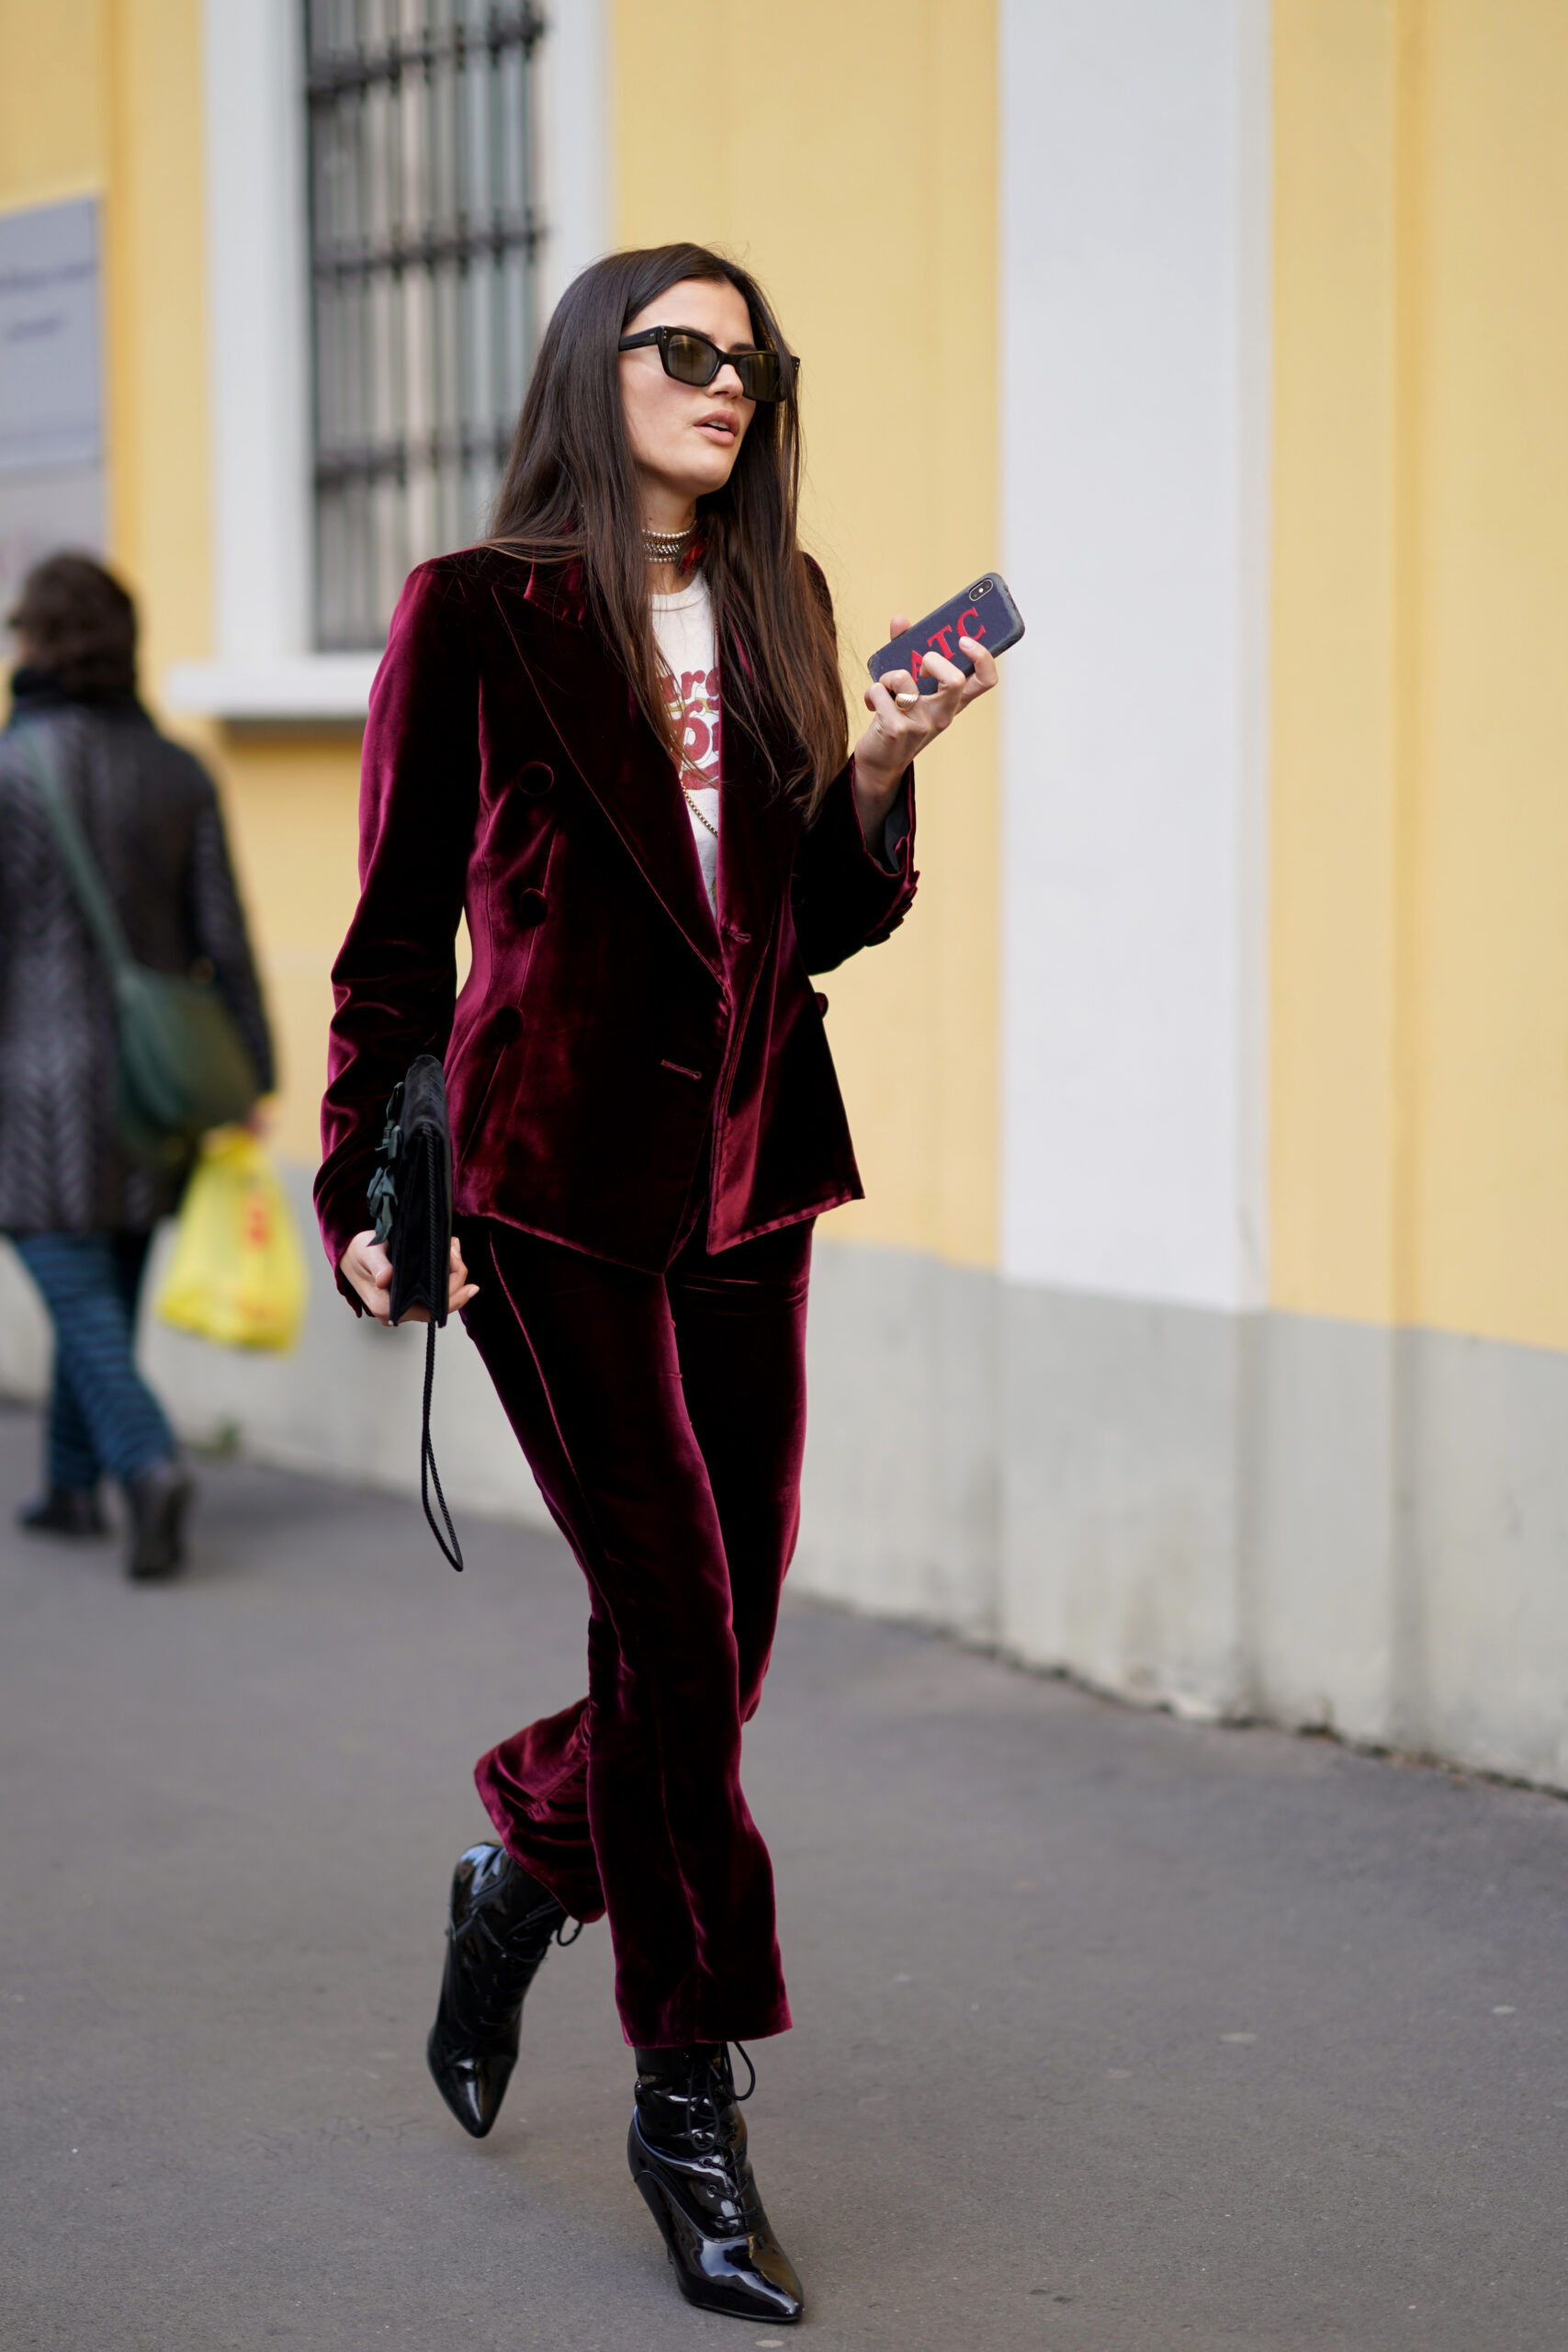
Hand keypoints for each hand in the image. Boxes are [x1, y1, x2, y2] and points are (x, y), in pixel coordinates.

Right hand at [339, 1230, 477, 1323]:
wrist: (347, 1255)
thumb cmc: (357, 1253)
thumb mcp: (367, 1253)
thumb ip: (378, 1266)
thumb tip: (386, 1279)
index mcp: (386, 1305)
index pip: (429, 1309)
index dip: (453, 1295)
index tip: (466, 1278)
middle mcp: (396, 1312)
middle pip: (438, 1304)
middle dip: (455, 1277)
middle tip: (455, 1250)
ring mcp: (402, 1309)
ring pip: (437, 1299)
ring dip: (451, 1276)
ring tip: (453, 1250)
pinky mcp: (406, 1300)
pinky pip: (432, 1295)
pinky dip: (444, 1278)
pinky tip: (450, 1260)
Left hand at [851, 611, 998, 840]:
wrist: (881, 762)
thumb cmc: (899, 717)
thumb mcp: (911, 688)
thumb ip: (906, 651)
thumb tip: (900, 619)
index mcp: (953, 702)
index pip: (986, 681)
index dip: (982, 657)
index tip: (964, 640)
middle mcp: (943, 715)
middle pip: (955, 680)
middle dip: (933, 660)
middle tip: (919, 665)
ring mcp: (921, 724)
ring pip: (905, 679)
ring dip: (889, 674)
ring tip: (886, 686)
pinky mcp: (897, 730)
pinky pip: (881, 692)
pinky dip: (873, 691)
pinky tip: (873, 703)